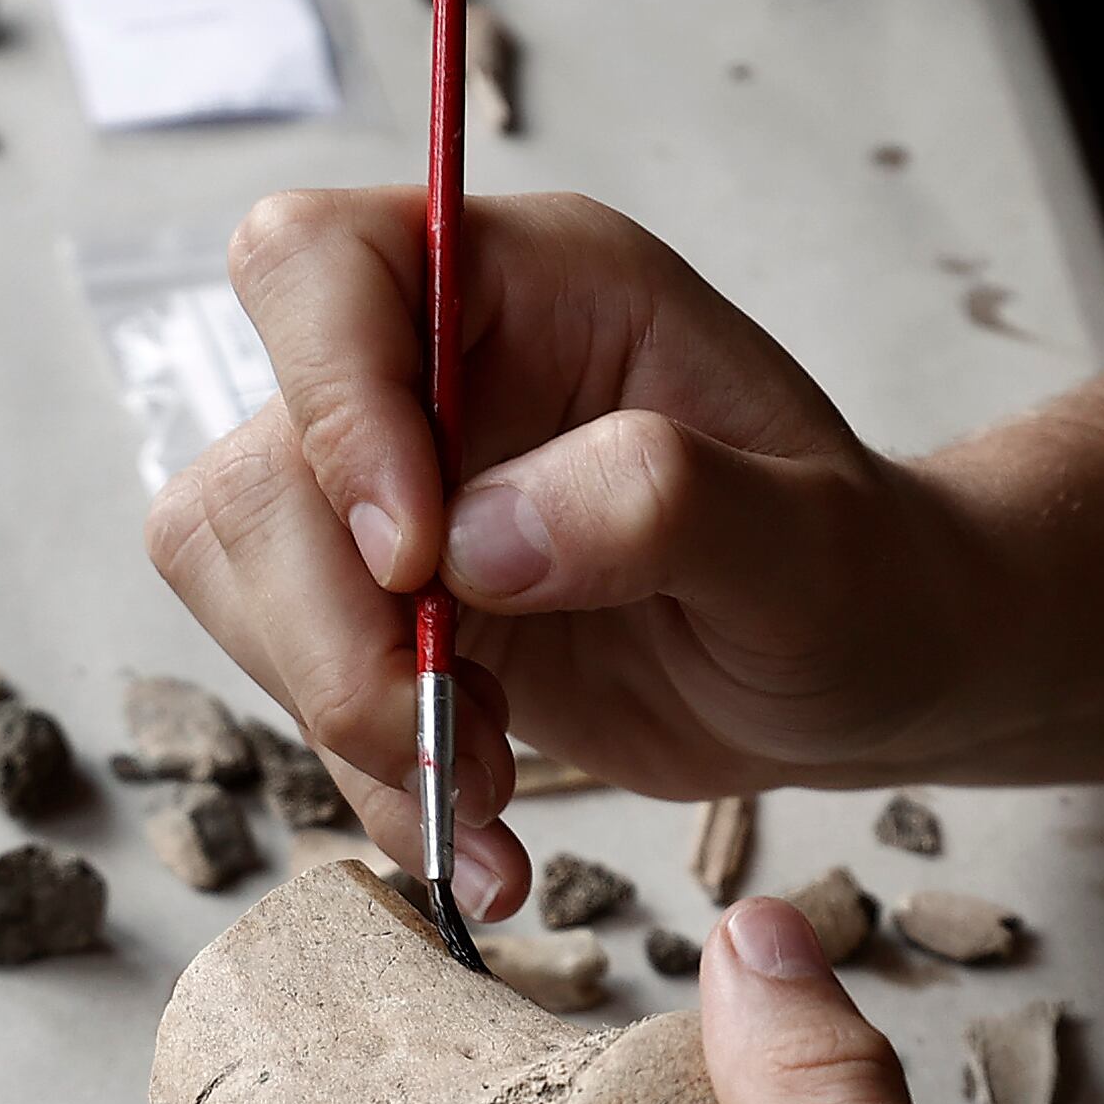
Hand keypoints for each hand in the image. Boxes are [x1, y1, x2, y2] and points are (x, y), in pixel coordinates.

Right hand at [144, 190, 988, 919]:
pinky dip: (377, 786)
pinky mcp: (380, 615)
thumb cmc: (857, 576)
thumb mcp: (808, 540)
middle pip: (254, 472)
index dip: (330, 404)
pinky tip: (483, 837)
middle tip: (460, 735)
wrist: (859, 673)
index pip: (315, 266)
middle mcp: (431, 373)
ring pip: (244, 589)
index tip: (416, 557)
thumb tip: (477, 541)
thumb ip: (662, 501)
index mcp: (525, 283)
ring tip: (492, 788)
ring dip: (350, 721)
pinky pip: (296, 694)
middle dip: (336, 636)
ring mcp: (391, 497)